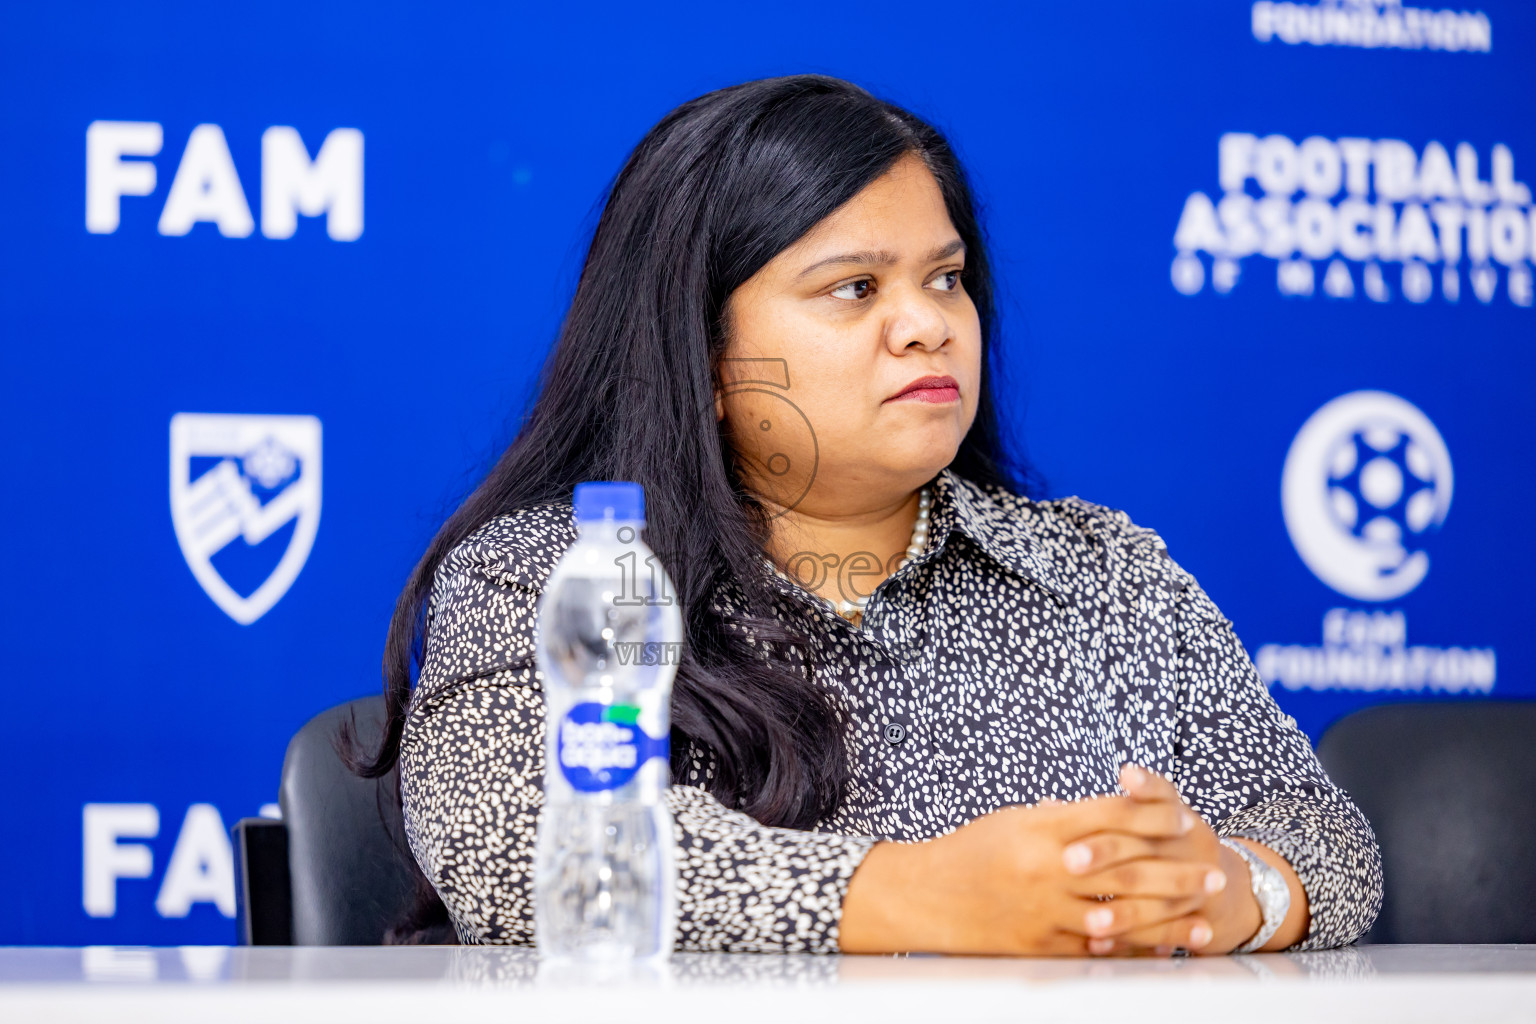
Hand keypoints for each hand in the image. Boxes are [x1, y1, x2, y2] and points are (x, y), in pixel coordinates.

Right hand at [839, 787, 1210, 954]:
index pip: (1112, 816)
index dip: (1154, 814)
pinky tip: (1162, 946)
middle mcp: (1048, 870)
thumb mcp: (1015, 821)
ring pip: (1121, 914)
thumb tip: (1111, 811)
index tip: (1185, 815)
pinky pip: (1097, 950)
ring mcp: (1045, 911)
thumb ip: (1063, 819)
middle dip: (1177, 871)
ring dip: (1168, 915)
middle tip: (1215, 873)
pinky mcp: (1041, 945)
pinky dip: (1133, 948)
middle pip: (1127, 868)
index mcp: (1042, 831)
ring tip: (1203, 913)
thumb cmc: (971, 852)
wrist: (925, 896)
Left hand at [1058, 764, 1262, 955]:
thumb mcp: (1146, 819)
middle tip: (1069, 859)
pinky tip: (1099, 944)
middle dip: (1106, 852)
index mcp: (1175, 813)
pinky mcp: (1196, 918)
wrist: (1221, 885)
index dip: (1145, 785)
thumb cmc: (1162, 843)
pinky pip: (1160, 933)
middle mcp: (1190, 844)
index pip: (1161, 793)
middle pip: (1144, 845)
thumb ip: (1100, 814)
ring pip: (1155, 897)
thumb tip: (1045, 807)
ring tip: (1090, 919)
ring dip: (1120, 911)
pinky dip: (1128, 939)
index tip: (1124, 777)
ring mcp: (1197, 882)